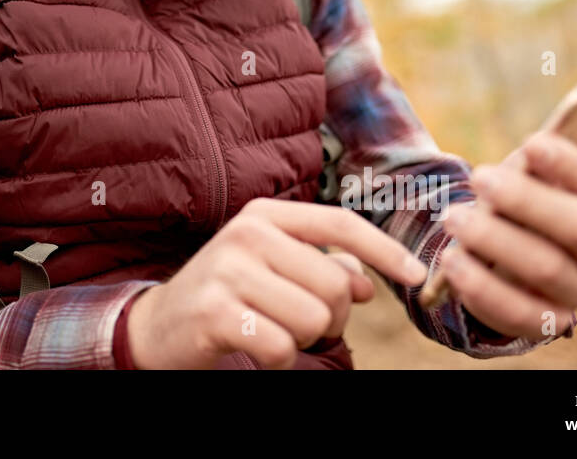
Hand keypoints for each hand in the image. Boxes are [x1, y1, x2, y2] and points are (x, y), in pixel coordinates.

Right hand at [125, 198, 427, 368]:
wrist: (159, 326)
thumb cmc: (228, 295)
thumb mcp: (273, 268)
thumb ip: (320, 267)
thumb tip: (368, 284)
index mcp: (265, 215)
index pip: (339, 224)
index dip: (384, 251)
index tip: (417, 275)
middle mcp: (247, 235)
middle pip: (335, 285)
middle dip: (331, 318)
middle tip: (297, 322)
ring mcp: (228, 272)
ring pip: (314, 319)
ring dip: (302, 340)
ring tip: (271, 330)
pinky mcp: (214, 313)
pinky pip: (282, 348)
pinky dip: (277, 360)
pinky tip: (252, 347)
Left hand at [440, 88, 576, 340]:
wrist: (491, 251)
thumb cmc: (521, 196)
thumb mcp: (539, 160)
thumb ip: (576, 124)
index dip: (571, 164)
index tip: (528, 143)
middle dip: (530, 201)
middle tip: (479, 178)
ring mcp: (572, 291)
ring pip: (548, 270)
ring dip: (497, 241)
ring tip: (452, 218)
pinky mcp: (539, 322)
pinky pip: (521, 315)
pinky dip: (485, 290)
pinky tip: (451, 262)